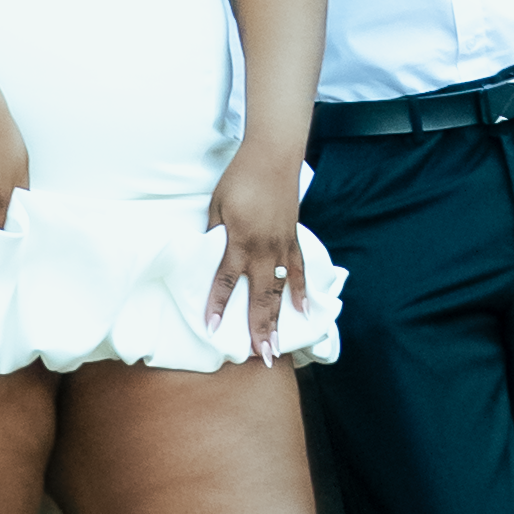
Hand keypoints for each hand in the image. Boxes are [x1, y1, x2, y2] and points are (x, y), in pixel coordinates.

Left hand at [205, 142, 306, 366]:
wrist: (272, 156)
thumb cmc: (239, 179)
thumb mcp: (217, 205)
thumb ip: (215, 234)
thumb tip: (211, 258)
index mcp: (239, 240)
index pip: (226, 280)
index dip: (218, 306)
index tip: (212, 329)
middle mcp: (262, 249)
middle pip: (259, 296)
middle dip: (259, 329)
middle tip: (260, 358)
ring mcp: (282, 246)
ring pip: (280, 291)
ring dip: (278, 320)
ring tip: (278, 347)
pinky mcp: (293, 240)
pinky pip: (298, 271)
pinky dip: (300, 292)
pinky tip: (303, 312)